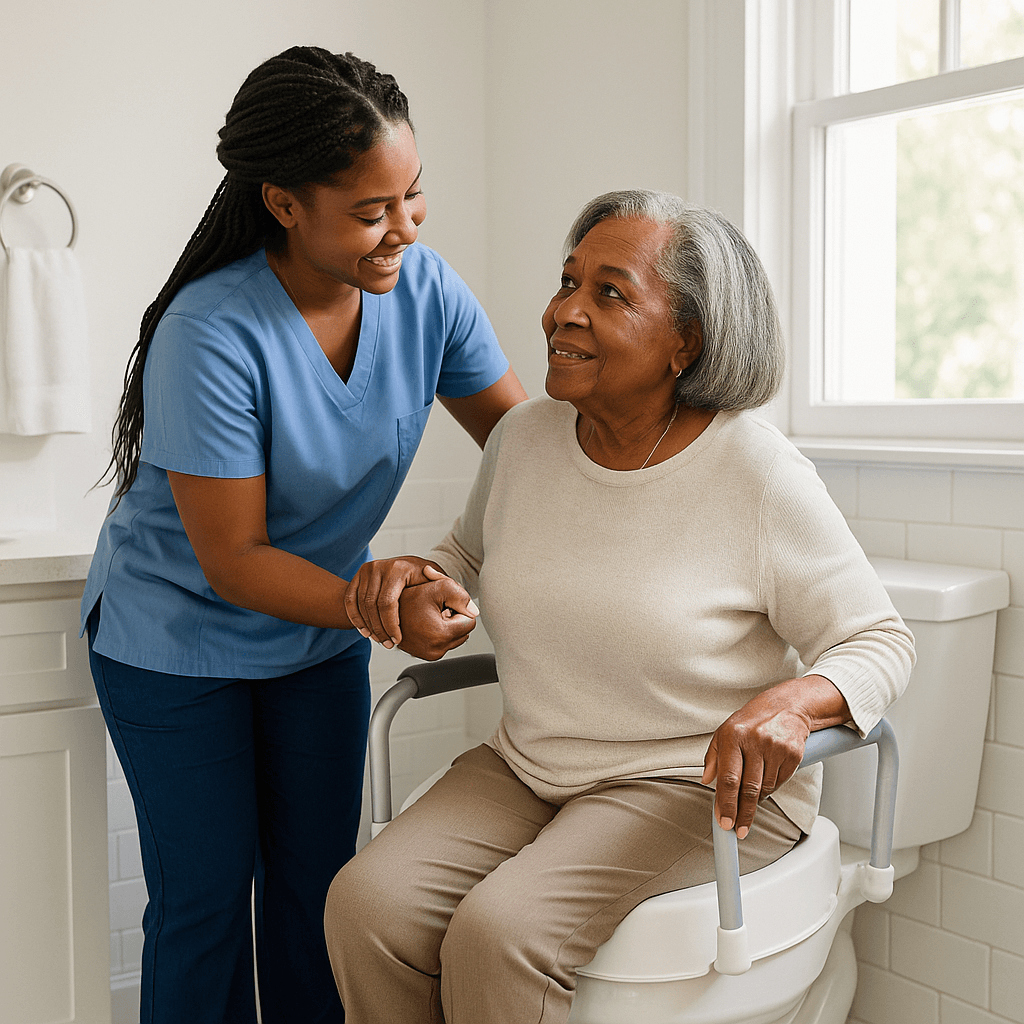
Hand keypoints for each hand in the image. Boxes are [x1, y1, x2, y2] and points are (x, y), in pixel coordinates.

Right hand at [344, 557, 477, 648]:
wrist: (401, 566)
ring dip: (369, 627)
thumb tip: (474, 613)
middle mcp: (379, 567)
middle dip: (381, 629)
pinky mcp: (354, 578)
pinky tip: (366, 632)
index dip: (393, 625)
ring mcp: (364, 572)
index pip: (389, 603)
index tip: (398, 639)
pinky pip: (350, 602)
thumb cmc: (424, 577)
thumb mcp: (441, 583)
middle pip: (373, 607)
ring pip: (360, 606)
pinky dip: (356, 619)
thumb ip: (456, 596)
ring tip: (381, 640)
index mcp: (399, 568)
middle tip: (390, 643)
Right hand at [394, 574, 477, 659]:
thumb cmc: (407, 596)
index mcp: (441, 635)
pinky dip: (438, 631)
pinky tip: (425, 622)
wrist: (383, 608)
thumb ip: (462, 596)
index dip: (459, 608)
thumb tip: (475, 612)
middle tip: (435, 608)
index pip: (470, 622)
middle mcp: (435, 650)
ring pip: (454, 637)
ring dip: (446, 625)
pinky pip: (443, 642)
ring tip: (428, 615)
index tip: (443, 603)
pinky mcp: (424, 656)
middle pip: (463, 632)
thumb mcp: (439, 587)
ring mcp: (429, 655)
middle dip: (453, 618)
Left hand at [701, 686, 812, 839]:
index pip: (728, 777)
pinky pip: (780, 783)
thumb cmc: (752, 720)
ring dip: (756, 801)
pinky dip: (771, 789)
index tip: (724, 822)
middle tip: (738, 830)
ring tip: (749, 801)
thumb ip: (713, 757)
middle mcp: (754, 741)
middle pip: (748, 788)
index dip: (726, 803)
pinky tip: (765, 783)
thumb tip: (707, 781)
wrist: (787, 706)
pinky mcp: (792, 755)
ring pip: (765, 789)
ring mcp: (775, 748)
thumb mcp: (725, 732)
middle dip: (742, 814)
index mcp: (733, 736)